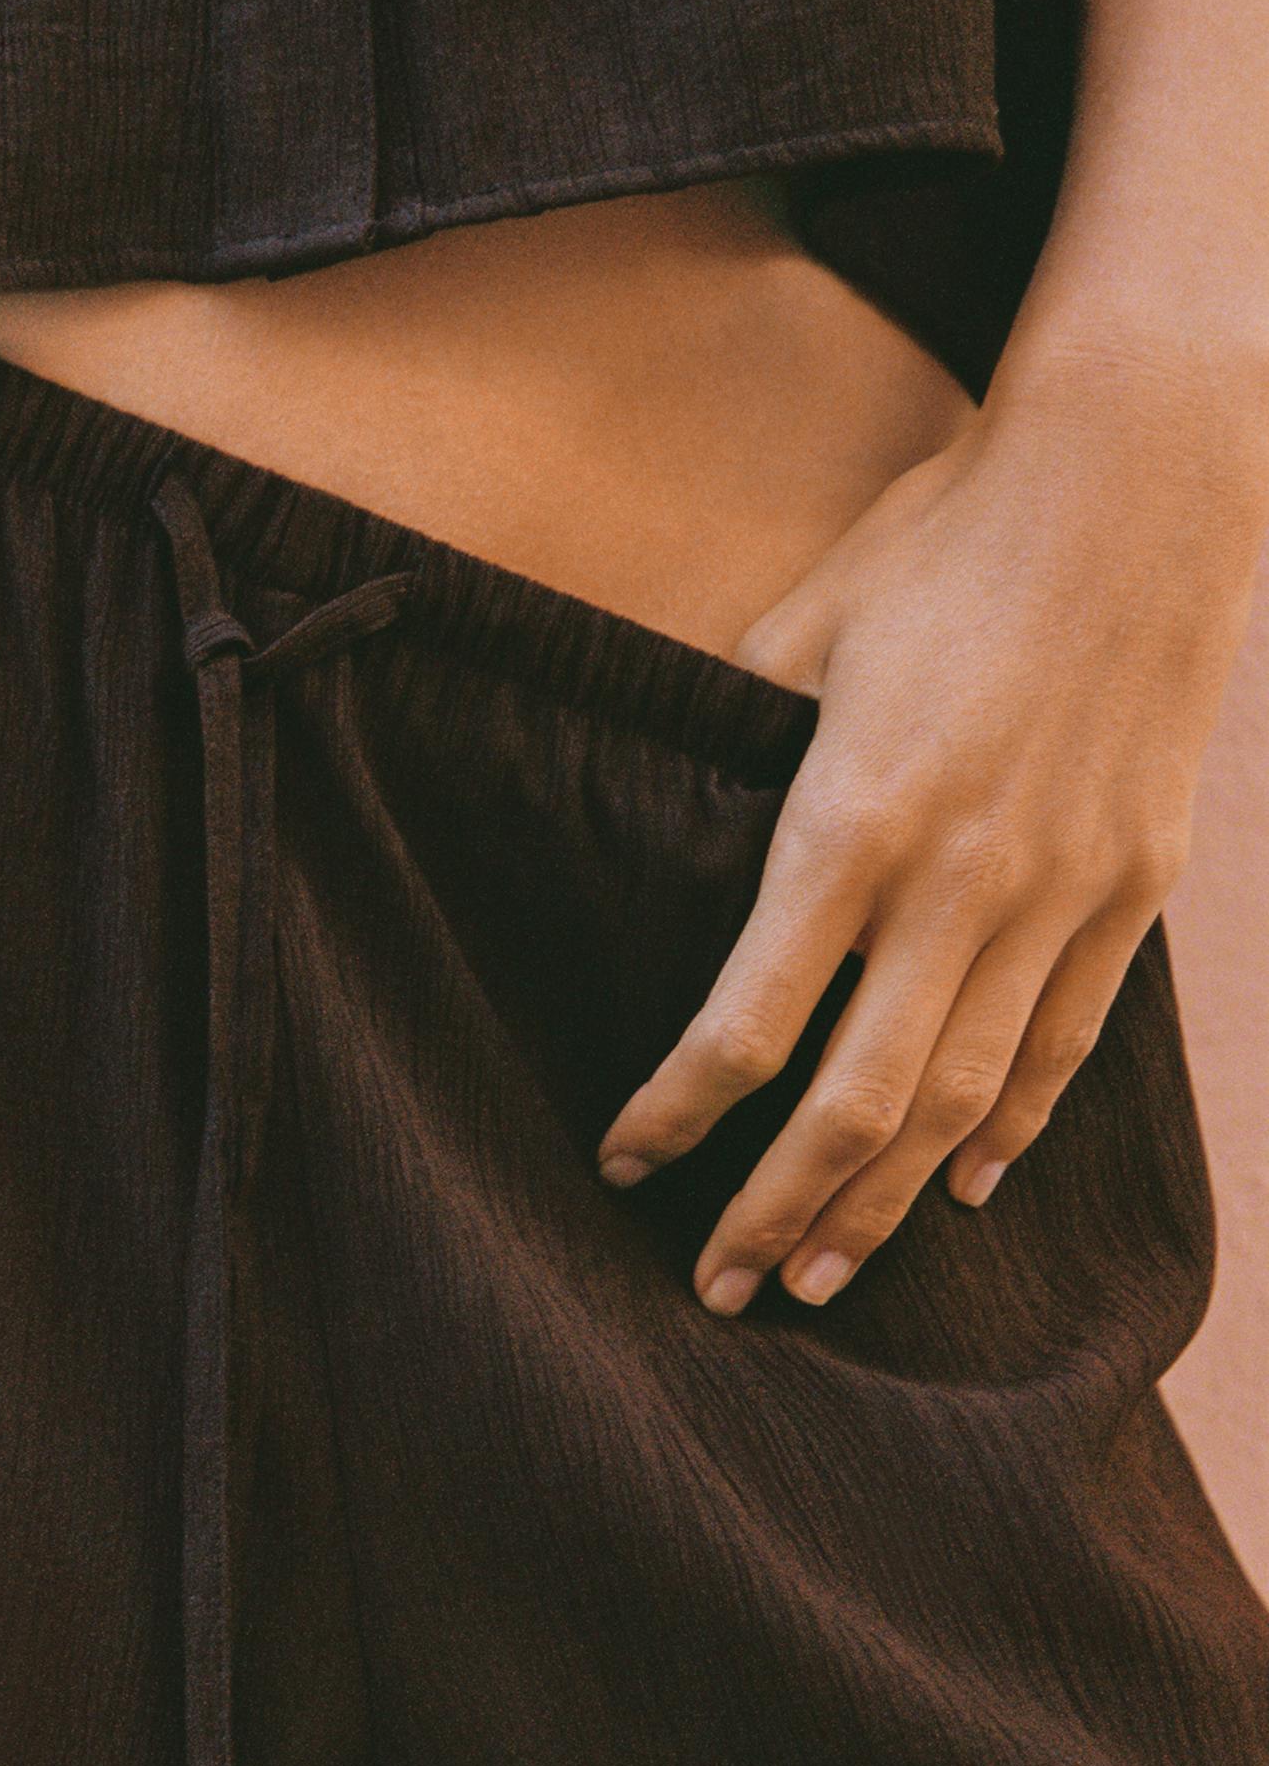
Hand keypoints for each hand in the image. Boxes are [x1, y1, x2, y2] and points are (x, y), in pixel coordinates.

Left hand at [596, 350, 1265, 1312]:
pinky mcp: (1135, 882)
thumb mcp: (805, 628)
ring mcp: (1062, 890)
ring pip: (967, 1098)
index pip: (745, 1023)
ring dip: (889, 1202)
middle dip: (778, 1212)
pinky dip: (1018, 1125)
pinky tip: (969, 1184)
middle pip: (856, 1102)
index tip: (626, 1160)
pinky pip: (1069, 1039)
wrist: (1137, 473)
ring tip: (829, 1276)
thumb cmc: (944, 536)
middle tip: (723, 1292)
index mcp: (850, 820)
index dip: (677, 1113)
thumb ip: (735, 739)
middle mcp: (960, 879)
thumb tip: (682, 815)